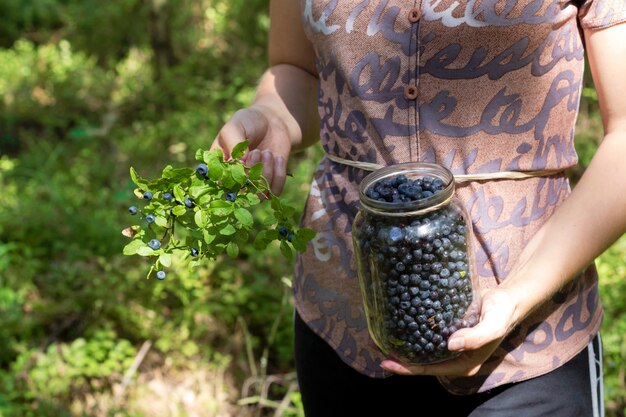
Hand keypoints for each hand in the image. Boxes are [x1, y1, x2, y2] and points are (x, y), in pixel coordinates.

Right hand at [211, 105, 290, 195]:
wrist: (272, 121)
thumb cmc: (248, 122)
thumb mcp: (235, 126)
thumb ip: (233, 143)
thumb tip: (241, 163)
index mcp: (219, 167)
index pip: (220, 184)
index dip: (233, 176)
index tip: (244, 157)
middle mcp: (234, 180)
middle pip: (241, 192)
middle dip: (252, 171)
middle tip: (257, 151)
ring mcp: (253, 184)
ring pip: (259, 194)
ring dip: (266, 172)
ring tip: (267, 152)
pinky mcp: (270, 183)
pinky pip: (275, 191)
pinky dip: (279, 174)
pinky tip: (277, 157)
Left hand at [380, 288, 516, 376]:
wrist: (507, 299)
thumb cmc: (501, 313)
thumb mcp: (493, 325)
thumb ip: (475, 337)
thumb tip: (450, 344)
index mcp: (463, 363)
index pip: (428, 369)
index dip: (406, 368)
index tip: (386, 362)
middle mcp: (454, 357)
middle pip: (421, 362)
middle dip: (399, 358)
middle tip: (375, 347)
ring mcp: (450, 345)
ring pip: (421, 349)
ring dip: (402, 346)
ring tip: (380, 337)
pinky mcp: (447, 331)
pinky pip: (425, 335)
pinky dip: (411, 332)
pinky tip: (397, 323)